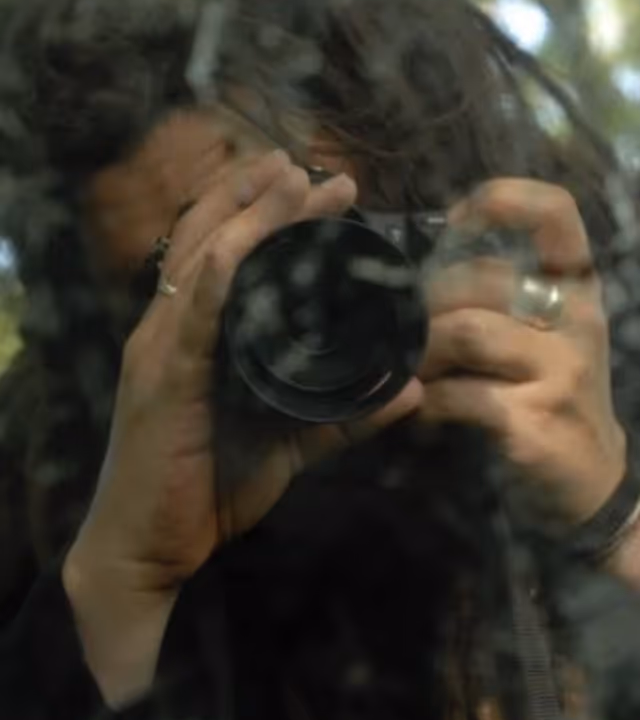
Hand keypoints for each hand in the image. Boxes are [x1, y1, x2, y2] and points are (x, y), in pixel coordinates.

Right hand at [64, 149, 421, 704]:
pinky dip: (217, 275)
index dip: (261, 211)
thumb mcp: (292, 442)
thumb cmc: (211, 486)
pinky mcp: (161, 379)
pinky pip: (191, 315)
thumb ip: (347, 414)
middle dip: (262, 198)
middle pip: (213, 240)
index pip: (221, 252)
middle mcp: (172, 327)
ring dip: (250, 216)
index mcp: (195, 334)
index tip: (315, 184)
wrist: (148, 550)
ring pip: (204, 261)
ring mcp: (160, 349)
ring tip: (291, 180)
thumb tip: (411, 388)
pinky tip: (240, 245)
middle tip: (313, 169)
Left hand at [417, 178, 628, 531]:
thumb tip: (422, 264)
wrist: (595, 479)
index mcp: (580, 286)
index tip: (456, 220)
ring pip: (466, 332)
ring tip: (412, 370)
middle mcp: (579, 319)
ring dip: (421, 351)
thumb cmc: (558, 390)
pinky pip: (458, 395)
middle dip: (428, 302)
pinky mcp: (536, 423)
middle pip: (483, 279)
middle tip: (407, 329)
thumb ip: (503, 292)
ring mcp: (563, 371)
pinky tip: (423, 409)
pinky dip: (426, 401)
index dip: (501, 199)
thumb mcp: (549, 331)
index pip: (556, 211)